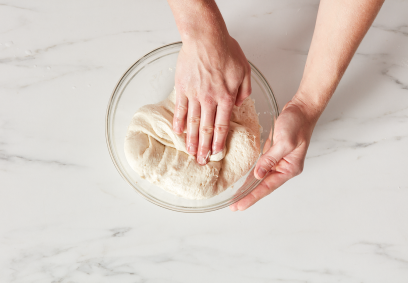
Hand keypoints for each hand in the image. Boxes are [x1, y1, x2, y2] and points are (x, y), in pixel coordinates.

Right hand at [173, 35, 250, 164]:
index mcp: (226, 97)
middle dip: (204, 148)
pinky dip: (178, 121)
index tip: (215, 154)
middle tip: (201, 161)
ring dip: (191, 139)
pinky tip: (177, 132)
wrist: (205, 37)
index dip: (218, 142)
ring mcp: (194, 95)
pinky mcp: (182, 88)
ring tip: (189, 153)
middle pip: (206, 129)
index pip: (222, 126)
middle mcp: (210, 100)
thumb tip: (238, 107)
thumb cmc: (226, 51)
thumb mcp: (245, 70)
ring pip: (193, 122)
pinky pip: (180, 108)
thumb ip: (244, 91)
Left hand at [230, 99, 316, 210]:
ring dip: (249, 187)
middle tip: (234, 207)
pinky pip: (261, 167)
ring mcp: (279, 161)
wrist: (302, 108)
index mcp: (289, 168)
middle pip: (264, 186)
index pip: (267, 187)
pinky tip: (243, 180)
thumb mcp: (284, 142)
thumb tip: (257, 175)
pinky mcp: (273, 153)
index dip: (252, 197)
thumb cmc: (297, 123)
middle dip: (248, 196)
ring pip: (261, 178)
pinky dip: (252, 174)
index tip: (239, 206)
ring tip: (236, 198)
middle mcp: (284, 168)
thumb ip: (270, 159)